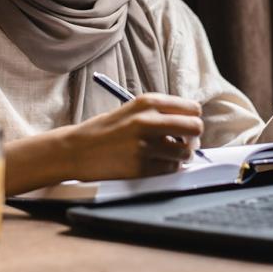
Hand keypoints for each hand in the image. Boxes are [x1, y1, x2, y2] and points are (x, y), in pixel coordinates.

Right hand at [64, 93, 202, 181]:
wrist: (77, 149)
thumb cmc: (106, 130)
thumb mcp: (133, 109)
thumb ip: (160, 113)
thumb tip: (190, 125)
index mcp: (147, 102)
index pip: (192, 108)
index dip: (192, 119)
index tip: (186, 126)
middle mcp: (148, 121)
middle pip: (195, 127)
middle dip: (193, 137)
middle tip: (184, 142)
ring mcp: (144, 145)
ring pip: (185, 152)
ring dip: (181, 156)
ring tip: (167, 155)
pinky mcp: (140, 166)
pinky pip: (170, 169)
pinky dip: (167, 168)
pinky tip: (155, 163)